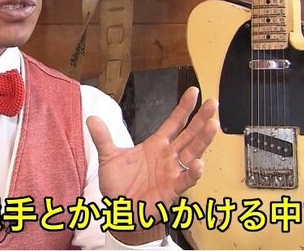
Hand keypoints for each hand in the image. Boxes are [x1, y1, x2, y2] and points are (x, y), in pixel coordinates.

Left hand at [86, 87, 218, 244]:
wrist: (120, 210)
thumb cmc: (120, 185)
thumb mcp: (108, 158)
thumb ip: (103, 138)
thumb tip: (91, 118)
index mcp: (156, 145)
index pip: (174, 122)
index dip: (184, 108)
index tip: (194, 91)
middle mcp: (168, 156)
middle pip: (189, 134)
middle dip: (201, 119)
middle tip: (212, 103)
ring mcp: (172, 172)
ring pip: (192, 153)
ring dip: (203, 140)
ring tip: (212, 124)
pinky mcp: (171, 190)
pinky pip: (185, 180)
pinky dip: (192, 173)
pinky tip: (199, 164)